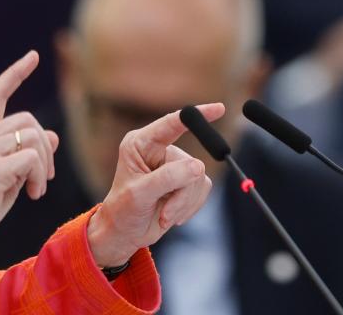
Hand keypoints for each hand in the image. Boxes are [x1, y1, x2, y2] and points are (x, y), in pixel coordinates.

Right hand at [0, 51, 58, 273]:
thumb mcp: (5, 174)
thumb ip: (24, 152)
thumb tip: (52, 135)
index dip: (16, 73)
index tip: (33, 56)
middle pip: (28, 119)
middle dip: (45, 145)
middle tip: (44, 176)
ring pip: (33, 137)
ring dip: (44, 165)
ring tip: (36, 189)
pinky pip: (32, 158)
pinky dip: (39, 176)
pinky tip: (32, 195)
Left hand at [86, 103, 223, 267]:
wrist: (125, 233)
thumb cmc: (124, 210)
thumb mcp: (140, 194)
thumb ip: (168, 178)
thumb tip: (199, 167)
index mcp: (141, 143)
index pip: (172, 123)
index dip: (196, 115)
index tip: (219, 109)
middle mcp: (159, 150)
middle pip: (190, 163)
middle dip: (180, 193)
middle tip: (165, 212)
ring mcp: (173, 166)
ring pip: (199, 178)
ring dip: (184, 203)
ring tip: (164, 215)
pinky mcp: (185, 181)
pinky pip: (203, 189)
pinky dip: (190, 207)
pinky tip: (171, 215)